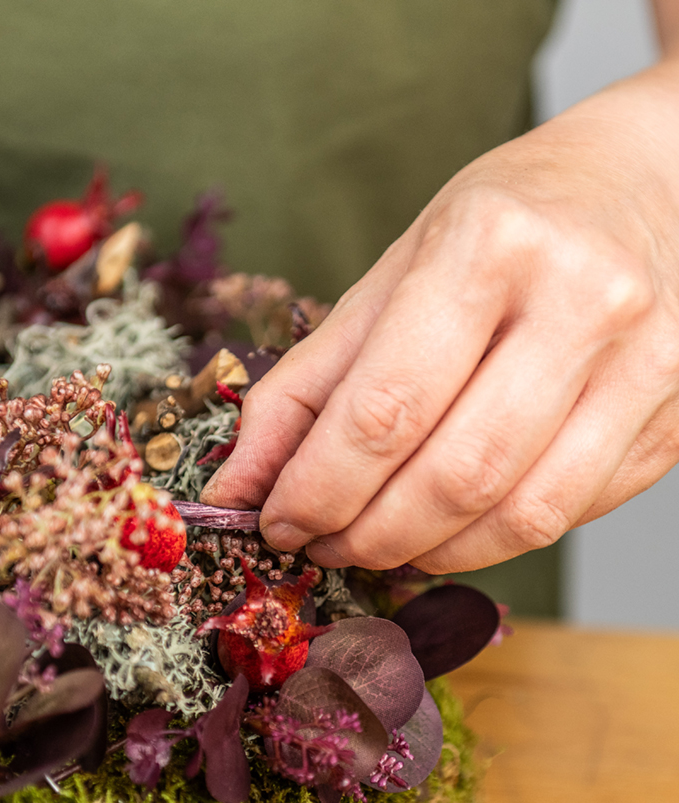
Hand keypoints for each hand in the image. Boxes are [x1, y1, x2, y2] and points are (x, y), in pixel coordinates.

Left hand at [202, 58, 678, 573]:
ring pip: (518, 514)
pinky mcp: (676, 415)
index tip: (276, 523)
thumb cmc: (503, 227)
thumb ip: (306, 387)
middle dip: (365, 534)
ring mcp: (648, 362)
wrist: (648, 181)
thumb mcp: (390, 278)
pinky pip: (568, 515)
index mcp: (489, 246)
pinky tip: (446, 527)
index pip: (383, 410)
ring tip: (375, 543)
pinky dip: (488, 542)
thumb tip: (236, 487)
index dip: (317, 491)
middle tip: (320, 544)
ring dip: (426, 553)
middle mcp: (581, 301)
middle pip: (452, 476)